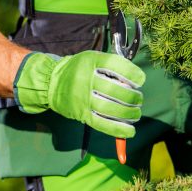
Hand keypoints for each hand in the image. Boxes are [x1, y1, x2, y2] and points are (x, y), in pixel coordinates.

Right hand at [13, 51, 145, 137]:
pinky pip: (102, 124)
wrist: (51, 83)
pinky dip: (119, 130)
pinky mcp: (81, 114)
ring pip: (111, 109)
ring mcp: (82, 99)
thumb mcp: (92, 59)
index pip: (116, 65)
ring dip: (129, 113)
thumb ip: (111, 68)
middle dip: (133, 97)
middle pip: (116, 90)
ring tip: (136, 113)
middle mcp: (85, 79)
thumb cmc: (78, 70)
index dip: (132, 73)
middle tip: (138, 99)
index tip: (140, 80)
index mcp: (90, 61)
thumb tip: (132, 85)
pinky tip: (130, 131)